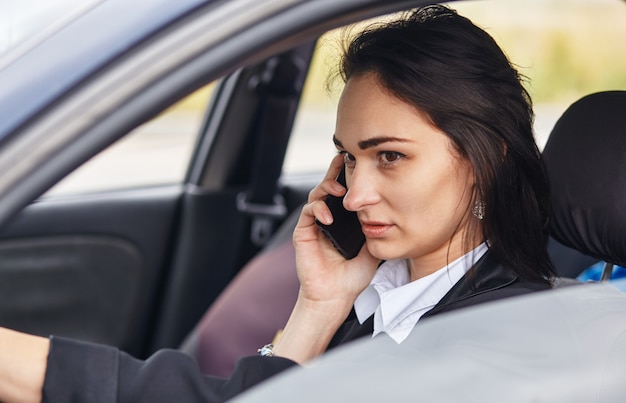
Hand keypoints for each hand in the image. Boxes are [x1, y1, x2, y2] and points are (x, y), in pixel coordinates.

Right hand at [273, 156, 378, 363]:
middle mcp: (328, 219)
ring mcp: (315, 225)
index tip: (359, 163)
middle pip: (328, 187)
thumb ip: (378, 228)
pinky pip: (308, 213)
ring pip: (316, 195)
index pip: (345, 192)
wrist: (336, 297)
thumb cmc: (353, 277)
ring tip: (338, 189)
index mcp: (343, 220)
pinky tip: (328, 216)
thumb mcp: (373, 247)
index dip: (350, 176)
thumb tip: (394, 211)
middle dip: (335, 172)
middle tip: (344, 161)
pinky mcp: (303, 233)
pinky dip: (318, 209)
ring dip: (326, 187)